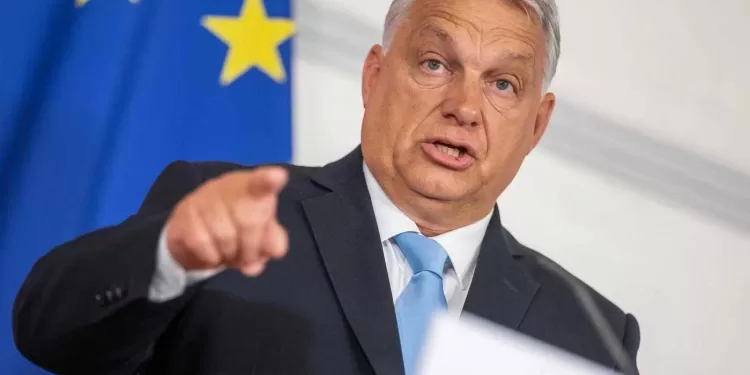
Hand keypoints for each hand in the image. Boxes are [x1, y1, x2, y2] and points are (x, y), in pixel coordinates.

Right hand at [165, 167, 288, 276]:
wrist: (195, 229)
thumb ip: (273, 240)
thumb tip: (275, 251)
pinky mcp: (184, 214)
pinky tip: (212, 254)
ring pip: (225, 236)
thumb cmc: (237, 226)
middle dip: (251, 248)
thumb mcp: (261, 234)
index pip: (262, 181)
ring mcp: (203, 198)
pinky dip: (211, 258)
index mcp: (253, 187)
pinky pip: (202, 244)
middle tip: (248, 257)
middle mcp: (228, 186)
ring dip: (230, 256)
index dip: (270, 180)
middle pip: (248, 222)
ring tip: (229, 254)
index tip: (277, 177)